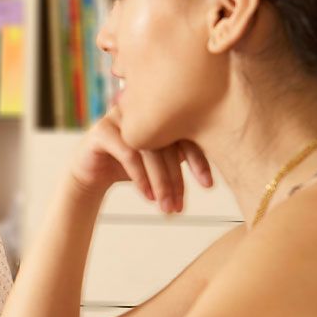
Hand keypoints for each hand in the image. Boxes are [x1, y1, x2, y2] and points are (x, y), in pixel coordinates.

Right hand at [69, 107, 212, 214]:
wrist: (91, 174)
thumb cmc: (132, 167)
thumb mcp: (162, 160)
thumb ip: (183, 153)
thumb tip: (225, 160)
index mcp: (161, 110)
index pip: (187, 131)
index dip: (199, 159)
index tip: (208, 185)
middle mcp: (142, 108)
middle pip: (168, 142)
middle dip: (176, 179)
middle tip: (180, 206)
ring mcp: (120, 115)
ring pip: (149, 150)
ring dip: (160, 183)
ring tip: (165, 208)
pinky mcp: (101, 129)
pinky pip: (128, 153)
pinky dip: (140, 178)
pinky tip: (147, 197)